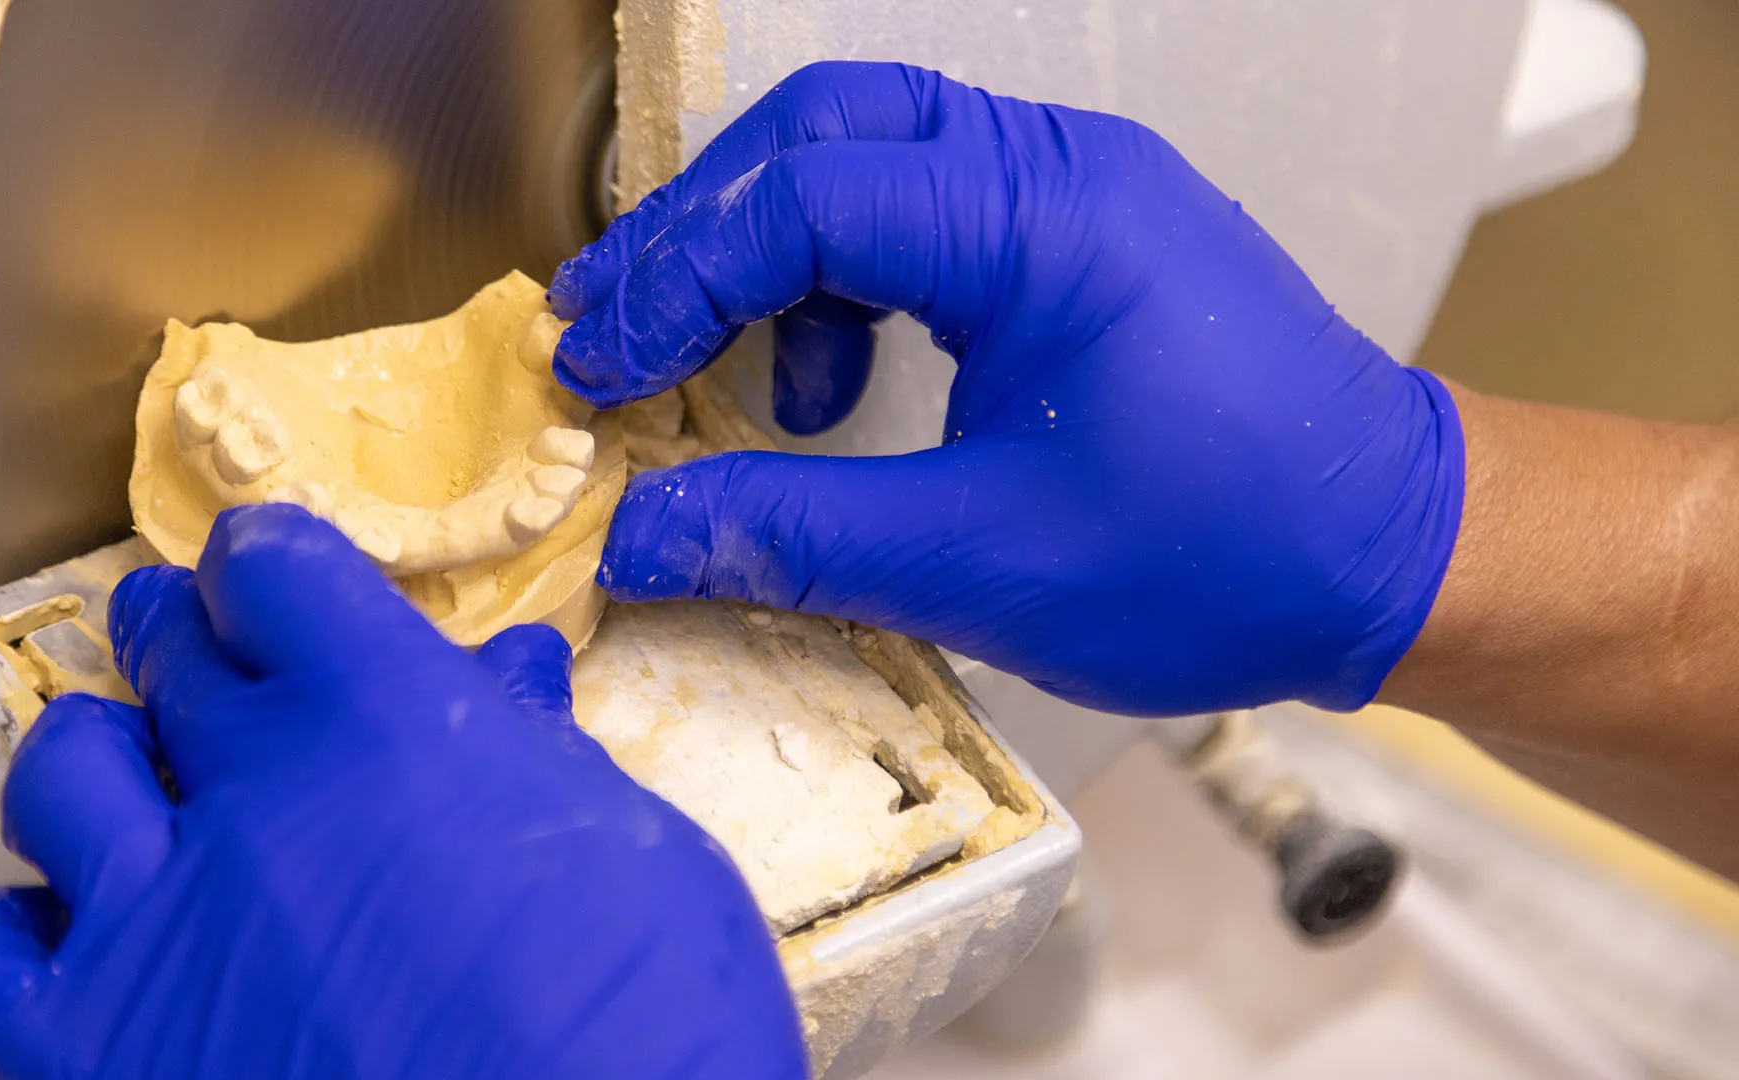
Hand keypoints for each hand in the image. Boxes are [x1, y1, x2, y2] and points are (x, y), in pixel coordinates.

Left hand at [0, 504, 803, 1078]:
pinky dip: (8, 928)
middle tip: (214, 667)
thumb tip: (511, 680)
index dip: (275, 569)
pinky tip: (74, 934)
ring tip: (146, 791)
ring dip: (104, 759)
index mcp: (389, 716)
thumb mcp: (632, 856)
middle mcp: (253, 790)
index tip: (282, 589)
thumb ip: (538, 755)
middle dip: (192, 643)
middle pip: (170, 653)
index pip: (273, 568)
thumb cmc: (643, 1031)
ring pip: (64, 769)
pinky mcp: (91, 1049)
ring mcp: (158, 919)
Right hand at [551, 61, 1463, 715]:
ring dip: (771, 258)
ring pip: (867, 161)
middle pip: (825, 133)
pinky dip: (845, 290)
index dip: (678, 281)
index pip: (806, 198)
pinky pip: (921, 219)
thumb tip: (647, 532)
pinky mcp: (1077, 246)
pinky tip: (833, 393)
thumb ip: (798, 535)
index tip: (601, 369)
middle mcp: (1058, 172)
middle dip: (702, 231)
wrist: (1395, 556)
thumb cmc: (1236, 548)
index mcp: (1044, 218)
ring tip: (728, 381)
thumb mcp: (986, 560)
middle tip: (615, 325)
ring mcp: (1074, 198)